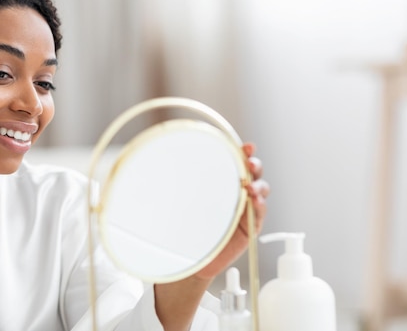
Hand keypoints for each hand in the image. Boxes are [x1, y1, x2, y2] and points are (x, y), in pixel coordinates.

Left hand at [154, 142, 269, 330]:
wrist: (187, 260)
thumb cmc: (180, 227)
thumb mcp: (172, 199)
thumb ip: (167, 180)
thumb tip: (146, 158)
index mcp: (219, 181)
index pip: (235, 161)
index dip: (243, 152)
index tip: (245, 146)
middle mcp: (234, 192)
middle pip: (253, 172)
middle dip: (254, 164)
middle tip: (248, 162)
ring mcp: (244, 210)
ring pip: (261, 189)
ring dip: (259, 184)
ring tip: (250, 186)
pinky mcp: (249, 228)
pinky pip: (260, 213)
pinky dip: (261, 205)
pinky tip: (255, 200)